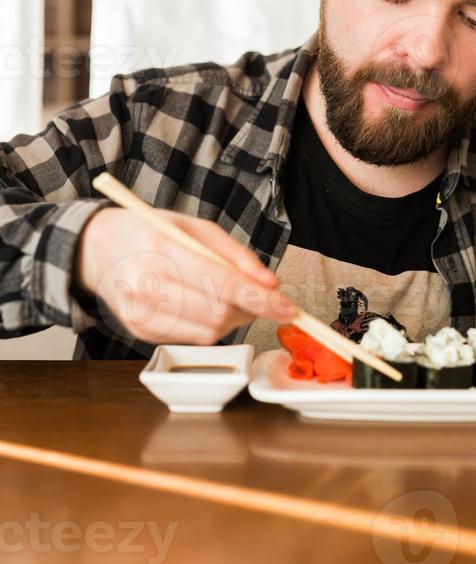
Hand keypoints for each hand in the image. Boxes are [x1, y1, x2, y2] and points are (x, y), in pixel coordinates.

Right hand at [73, 207, 295, 343]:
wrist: (98, 249)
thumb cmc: (152, 232)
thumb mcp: (194, 226)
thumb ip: (235, 254)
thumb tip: (271, 284)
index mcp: (161, 246)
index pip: (221, 283)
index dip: (260, 299)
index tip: (288, 307)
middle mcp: (146, 283)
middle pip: (218, 313)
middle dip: (251, 309)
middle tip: (262, 297)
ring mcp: (139, 312)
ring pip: (209, 332)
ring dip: (233, 319)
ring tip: (229, 297)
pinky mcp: (139, 332)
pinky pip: (192, 338)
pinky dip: (210, 325)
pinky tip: (203, 305)